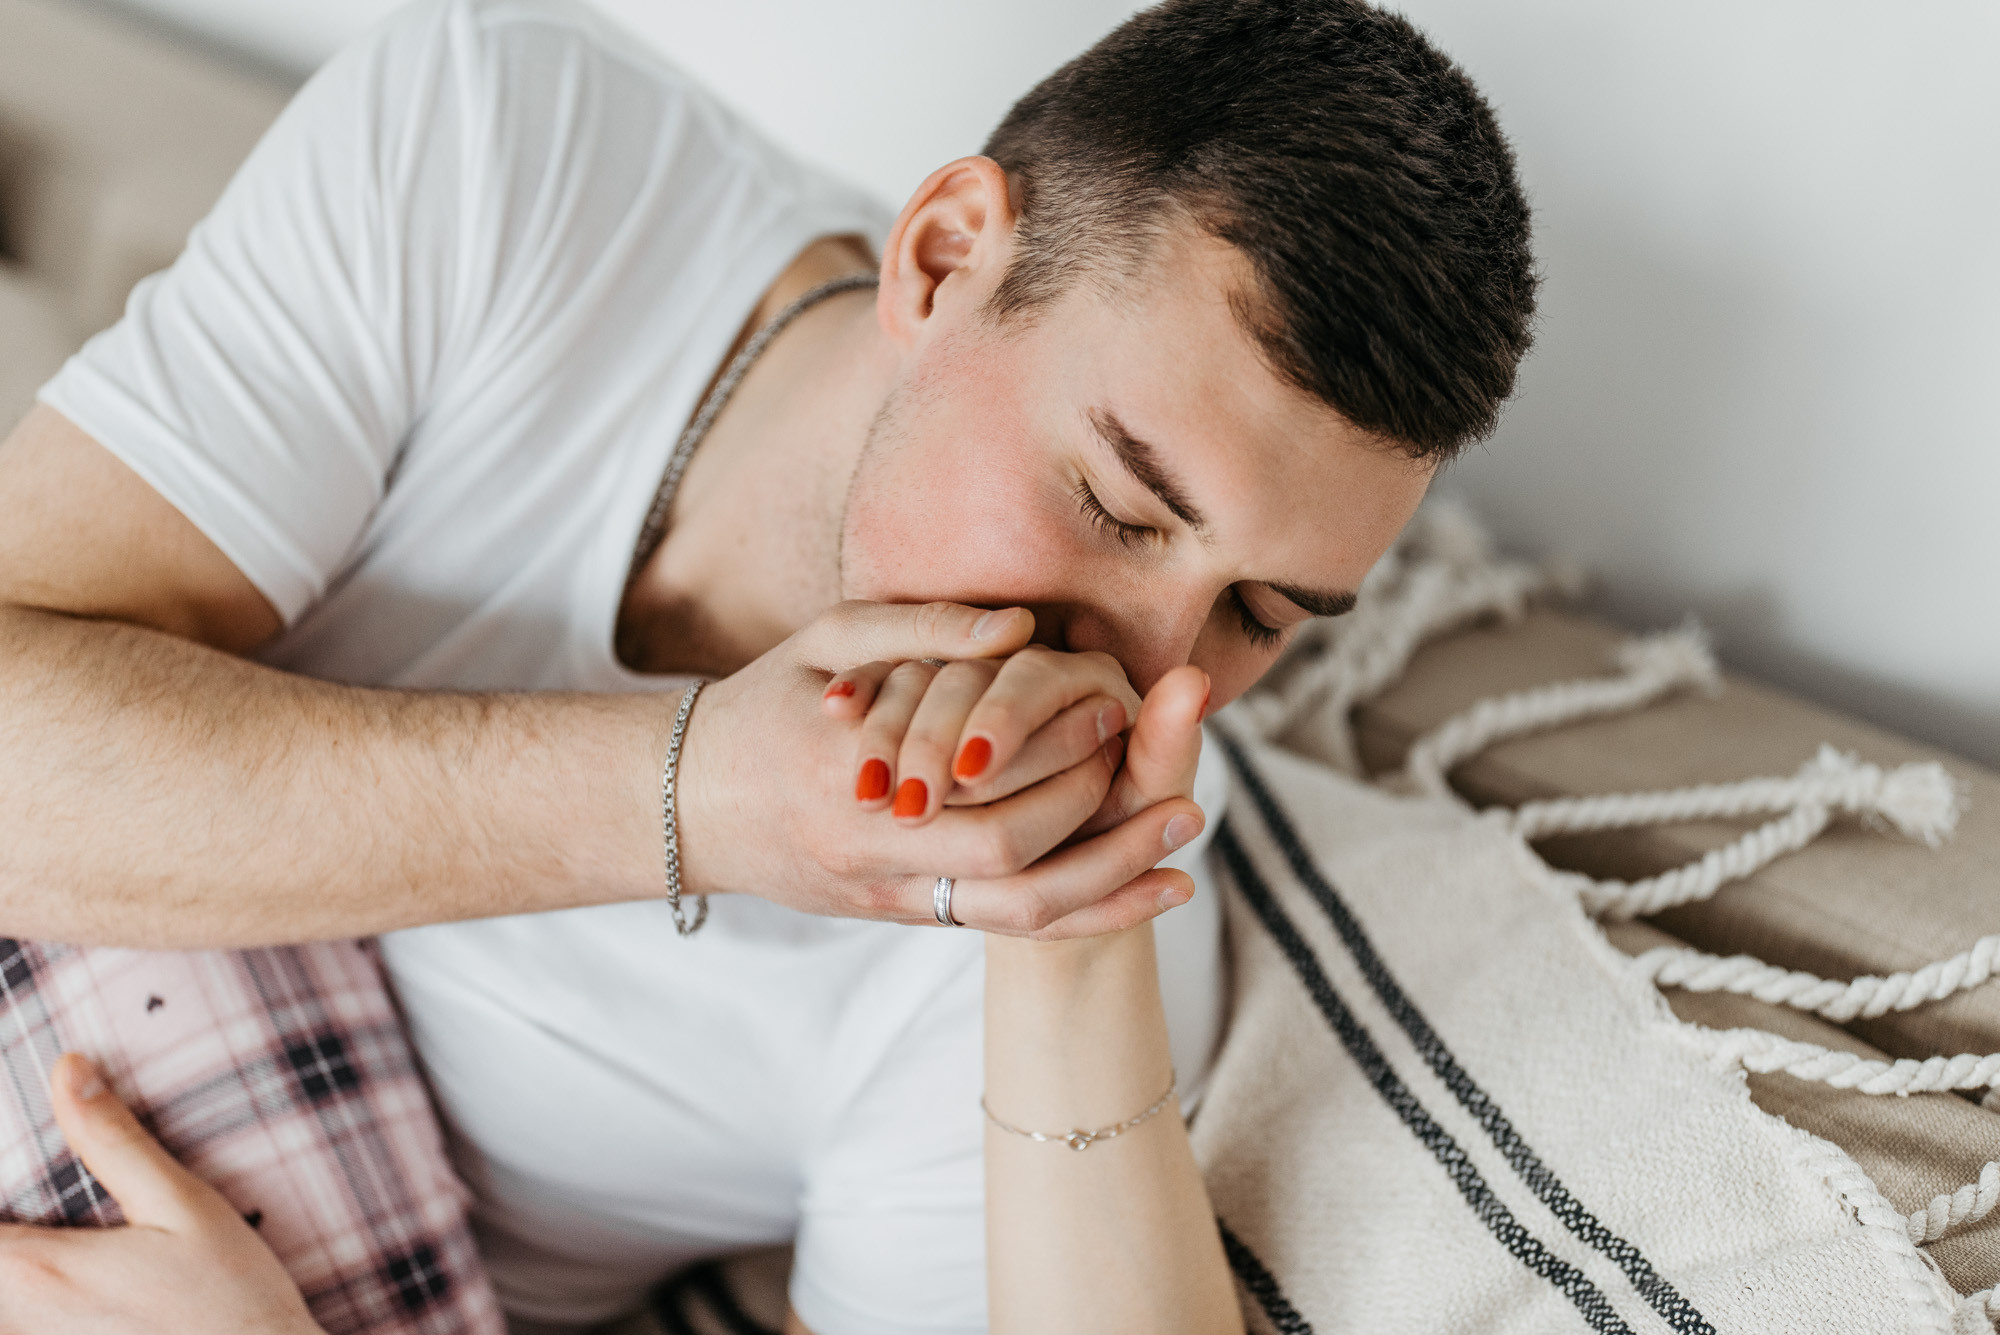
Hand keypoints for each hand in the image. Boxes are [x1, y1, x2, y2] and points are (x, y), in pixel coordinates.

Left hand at [0, 1054, 322, 1334]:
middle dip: (7, 1228)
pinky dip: (28, 1304)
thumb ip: (114, 1141)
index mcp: (37, 1269)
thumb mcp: (184, 1206)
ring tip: (51, 1239)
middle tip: (37, 1199)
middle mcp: (17, 1321)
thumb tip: (67, 1069)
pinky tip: (74, 1288)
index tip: (12, 1171)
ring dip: (15, 1265)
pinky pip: (23, 1323)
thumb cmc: (231, 1299)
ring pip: (1, 1302)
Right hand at [677, 601, 1200, 936]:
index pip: (985, 780)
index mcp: (854, 771)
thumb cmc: (765, 703)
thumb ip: (922, 628)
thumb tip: (1021, 629)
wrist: (687, 803)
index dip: (1062, 747)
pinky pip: (1003, 926)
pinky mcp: (901, 916)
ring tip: (1185, 847)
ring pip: (1018, 911)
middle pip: (1014, 855)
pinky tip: (1146, 890)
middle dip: (1101, 818)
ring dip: (1111, 884)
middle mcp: (874, 848)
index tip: (1123, 703)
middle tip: (1174, 776)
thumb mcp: (828, 639)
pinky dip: (1081, 913)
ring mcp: (888, 894)